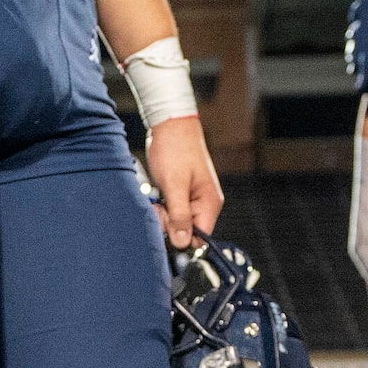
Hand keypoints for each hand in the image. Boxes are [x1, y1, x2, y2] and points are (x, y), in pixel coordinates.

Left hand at [143, 114, 222, 248]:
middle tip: (159, 206)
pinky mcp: (182, 194)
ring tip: (158, 198)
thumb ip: (179, 216)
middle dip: (169, 224)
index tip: (167, 223)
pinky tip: (158, 196)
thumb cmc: (175, 149)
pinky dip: (162, 207)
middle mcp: (204, 204)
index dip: (181, 237)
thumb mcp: (175, 185)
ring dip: (163, 215)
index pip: (201, 237)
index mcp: (209, 204)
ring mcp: (193, 199)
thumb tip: (183, 243)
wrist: (170, 125)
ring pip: (177, 222)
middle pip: (187, 232)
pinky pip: (172, 211)